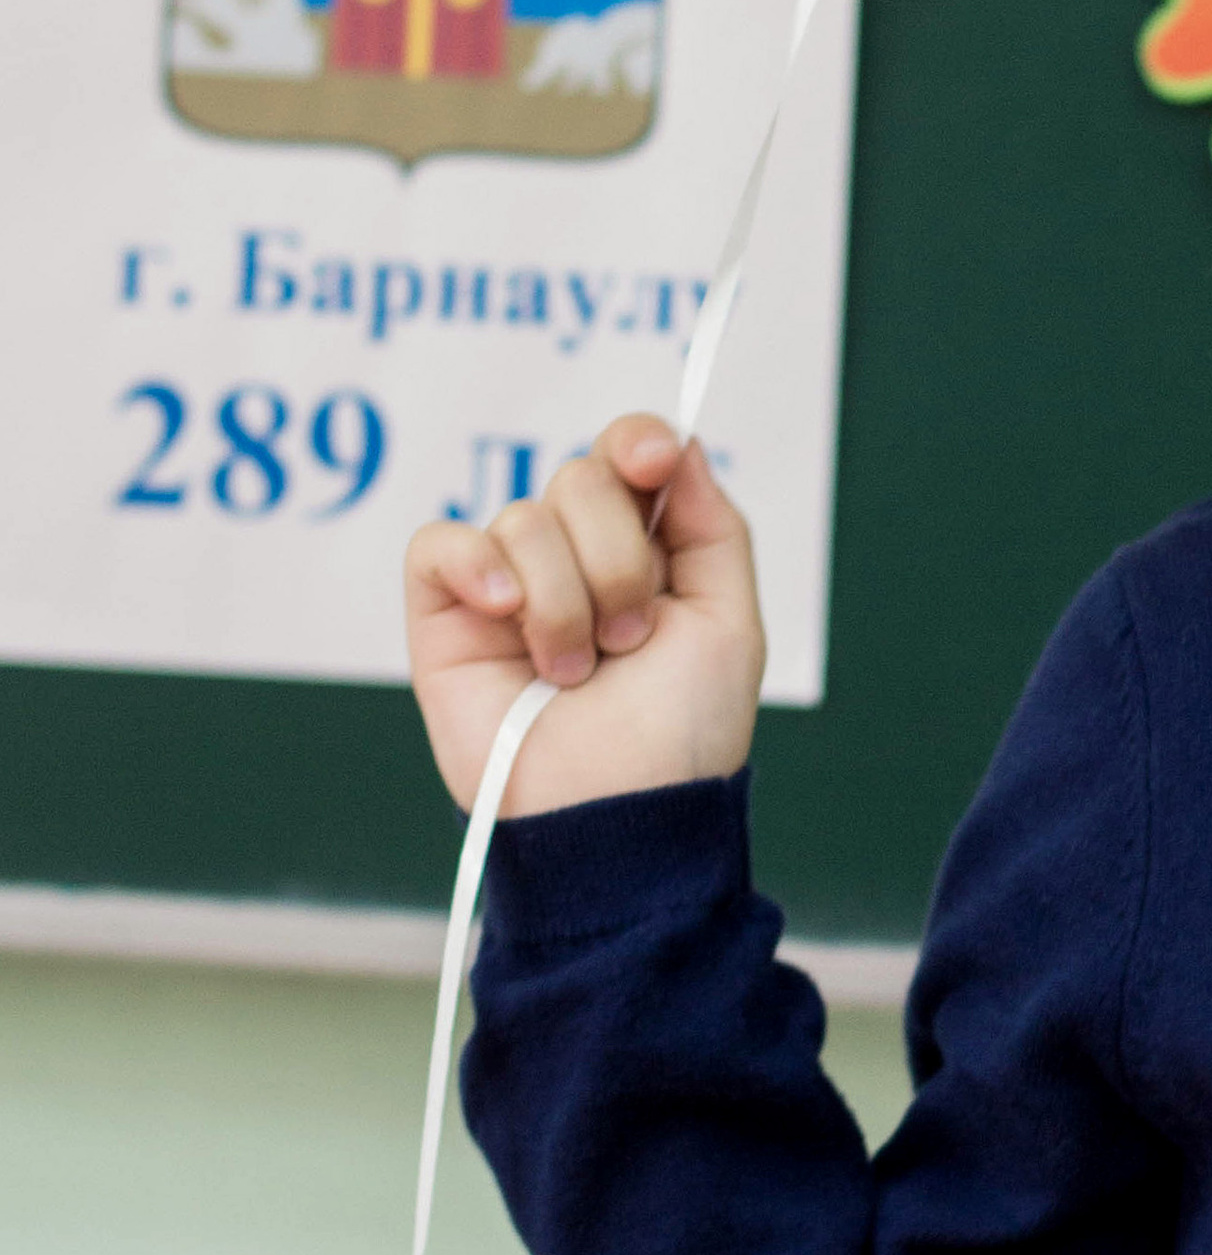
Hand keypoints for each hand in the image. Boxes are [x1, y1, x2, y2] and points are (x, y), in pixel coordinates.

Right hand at [404, 416, 765, 819]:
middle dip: (617, 558)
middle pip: (579, 478)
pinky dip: (476, 566)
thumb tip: (679, 444)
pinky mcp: (446, 618)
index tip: (651, 462)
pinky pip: (440, 545)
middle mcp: (572, 558)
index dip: (635, 442)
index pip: (626, 455)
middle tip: (629, 637)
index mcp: (642, 549)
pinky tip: (506, 611)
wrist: (622, 812)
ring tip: (576, 670)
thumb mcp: (728, 621)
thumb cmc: (681, 732)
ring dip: (565, 601)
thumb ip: (712, 525)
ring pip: (523, 519)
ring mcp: (506, 586)